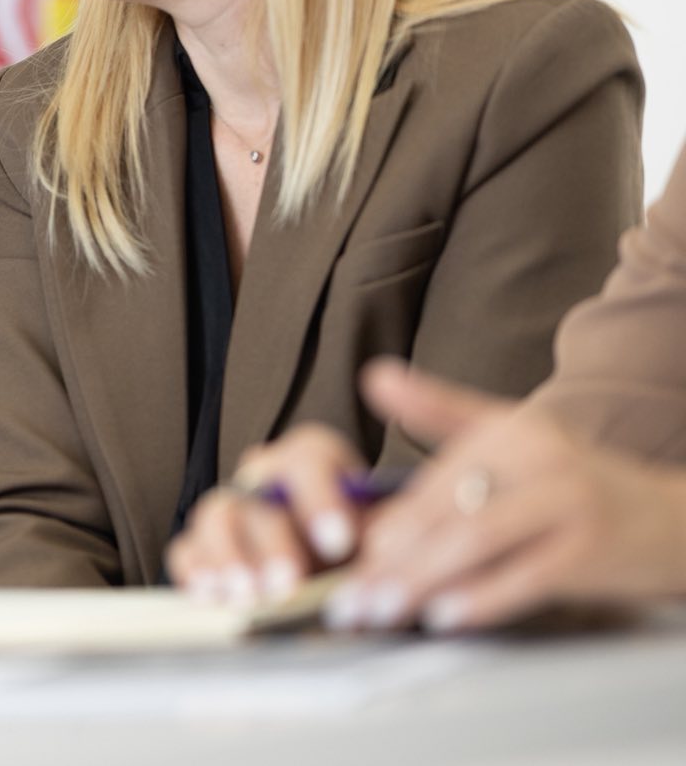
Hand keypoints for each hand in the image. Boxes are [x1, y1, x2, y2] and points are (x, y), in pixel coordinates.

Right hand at [167, 422, 370, 604]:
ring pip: (215, 516)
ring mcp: (232, 510)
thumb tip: (382, 566)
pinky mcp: (206, 546)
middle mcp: (265, 479)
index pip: (306, 460)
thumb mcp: (387, 538)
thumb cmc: (366, 549)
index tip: (338, 542)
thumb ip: (384, 541)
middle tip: (288, 583)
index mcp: (313, 463)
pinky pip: (187, 550)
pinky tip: (215, 597)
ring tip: (249, 596)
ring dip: (230, 558)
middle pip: (254, 493)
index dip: (320, 498)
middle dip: (272, 543)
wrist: (343, 573)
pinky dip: (198, 573)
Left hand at [330, 358, 685, 631]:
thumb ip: (438, 411)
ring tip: (380, 608)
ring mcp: (566, 502)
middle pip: (444, 512)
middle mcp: (537, 457)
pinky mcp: (590, 548)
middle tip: (350, 594)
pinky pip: (524, 577)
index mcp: (509, 428)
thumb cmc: (573, 484)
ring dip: (418, 580)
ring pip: (474, 542)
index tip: (340, 552)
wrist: (671, 520)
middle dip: (390, 558)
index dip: (384, 520)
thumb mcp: (511, 433)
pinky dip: (479, 598)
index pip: (430, 478)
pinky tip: (442, 616)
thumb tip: (373, 376)